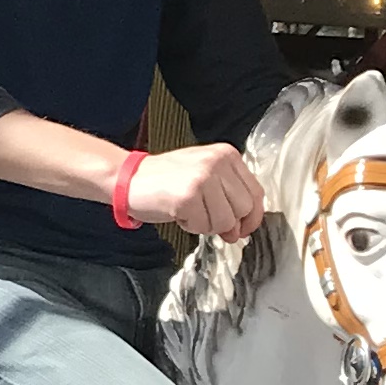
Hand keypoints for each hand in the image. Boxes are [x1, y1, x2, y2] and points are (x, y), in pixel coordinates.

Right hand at [128, 140, 265, 241]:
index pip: (256, 193)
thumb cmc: (166, 179)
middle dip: (227, 222)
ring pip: (226, 221)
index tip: (241, 228)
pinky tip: (178, 212)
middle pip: (244, 209)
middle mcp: (217, 162)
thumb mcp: (204, 176)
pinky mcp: (188, 197)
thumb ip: (228, 197)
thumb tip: (241, 230)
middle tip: (206, 219)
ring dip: (207, 225)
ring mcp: (203, 178)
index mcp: (226, 154)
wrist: (129, 178)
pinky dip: (191, 226)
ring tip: (189, 210)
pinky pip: (203, 226)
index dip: (251, 217)